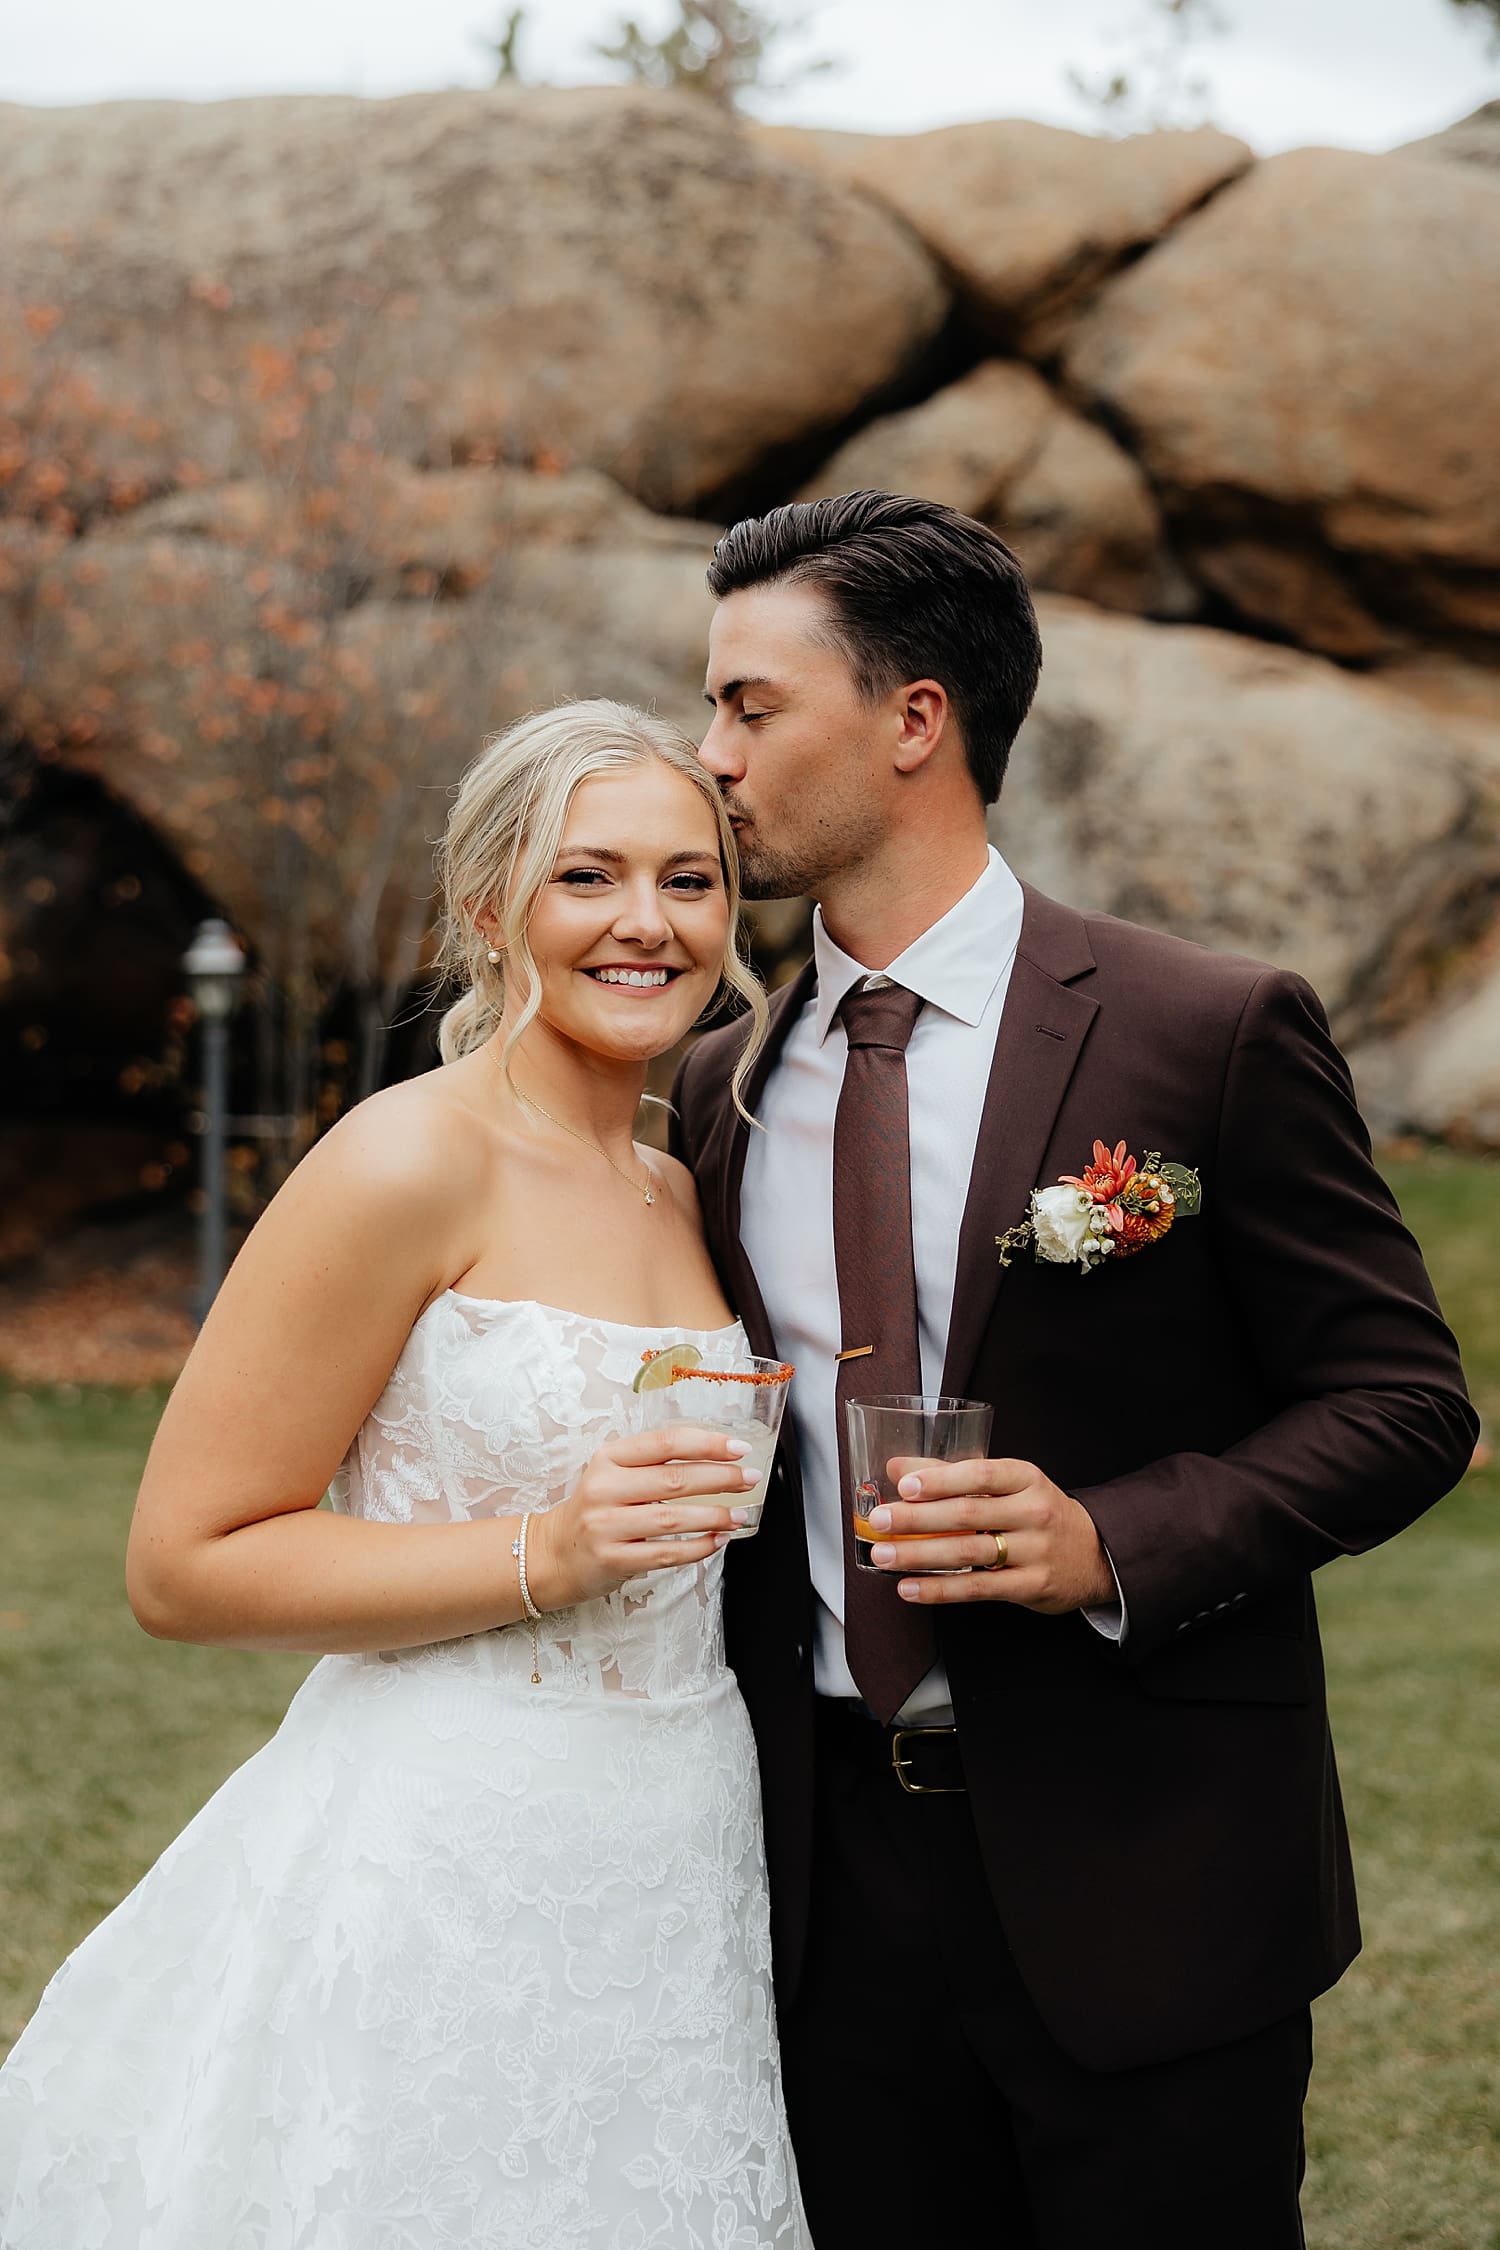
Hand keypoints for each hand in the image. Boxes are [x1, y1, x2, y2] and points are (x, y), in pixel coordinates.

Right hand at [526, 1424, 755, 1609]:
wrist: (554, 1554)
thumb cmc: (596, 1510)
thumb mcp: (614, 1475)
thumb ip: (654, 1464)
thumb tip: (716, 1460)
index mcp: (608, 1458)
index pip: (665, 1443)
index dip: (706, 1443)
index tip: (738, 1447)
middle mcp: (604, 1488)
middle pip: (673, 1479)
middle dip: (720, 1478)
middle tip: (748, 1479)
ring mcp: (605, 1525)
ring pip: (671, 1518)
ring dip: (713, 1516)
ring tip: (738, 1515)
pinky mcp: (612, 1559)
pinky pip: (664, 1553)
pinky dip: (697, 1548)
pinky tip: (716, 1541)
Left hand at [867, 1456, 1115, 1613]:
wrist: (1095, 1552)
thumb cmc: (1038, 1512)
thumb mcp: (1008, 1485)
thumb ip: (953, 1475)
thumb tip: (897, 1467)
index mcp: (1026, 1478)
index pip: (980, 1474)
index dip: (940, 1479)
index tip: (904, 1484)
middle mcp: (1033, 1512)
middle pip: (968, 1514)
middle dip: (918, 1518)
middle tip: (879, 1520)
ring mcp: (1035, 1551)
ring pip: (969, 1553)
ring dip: (920, 1555)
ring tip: (884, 1554)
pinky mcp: (1031, 1586)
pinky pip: (978, 1588)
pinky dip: (939, 1590)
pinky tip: (909, 1588)